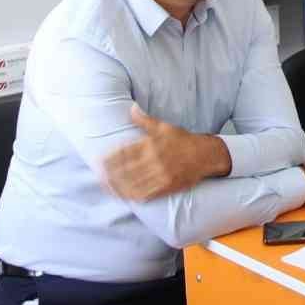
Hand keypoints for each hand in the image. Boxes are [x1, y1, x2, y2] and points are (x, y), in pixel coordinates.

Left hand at [103, 105, 226, 201]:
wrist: (206, 155)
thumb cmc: (183, 140)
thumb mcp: (164, 126)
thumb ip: (145, 120)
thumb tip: (131, 108)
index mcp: (151, 144)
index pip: (125, 153)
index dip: (110, 158)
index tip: (99, 161)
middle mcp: (154, 160)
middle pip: (126, 169)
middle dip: (111, 174)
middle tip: (99, 177)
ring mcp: (160, 175)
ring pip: (134, 183)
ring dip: (119, 186)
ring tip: (107, 188)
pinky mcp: (166, 187)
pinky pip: (146, 193)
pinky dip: (133, 195)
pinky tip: (124, 196)